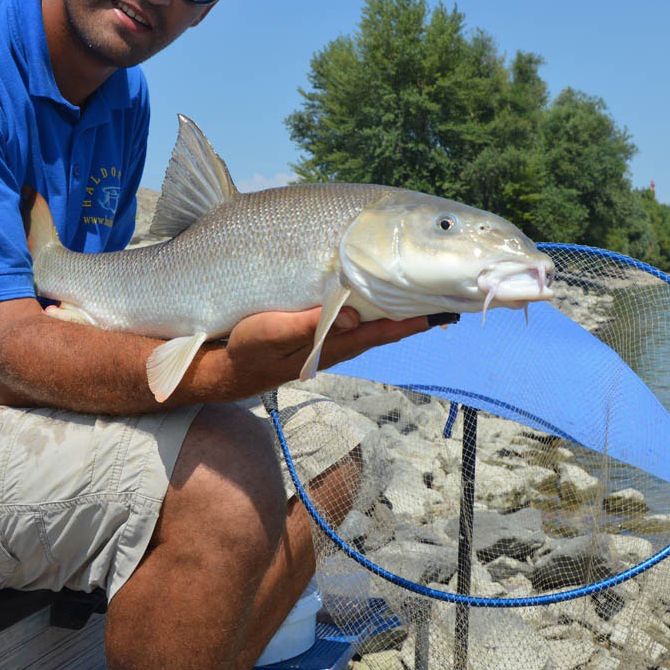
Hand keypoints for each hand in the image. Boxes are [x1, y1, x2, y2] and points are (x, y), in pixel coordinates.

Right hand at [219, 307, 431, 390]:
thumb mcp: (271, 334)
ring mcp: (326, 343)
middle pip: (384, 329)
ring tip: (424, 299)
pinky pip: (354, 323)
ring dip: (397, 313)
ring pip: (371, 326)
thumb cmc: (244, 348)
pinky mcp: (315, 337)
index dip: (412, 322)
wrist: (221, 370)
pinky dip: (373, 311)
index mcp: (330, 345)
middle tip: (448, 301)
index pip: (381, 332)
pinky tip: (377, 302)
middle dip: (414, 316)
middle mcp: (336, 345)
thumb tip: (354, 318)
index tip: (442, 312)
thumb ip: (309, 326)